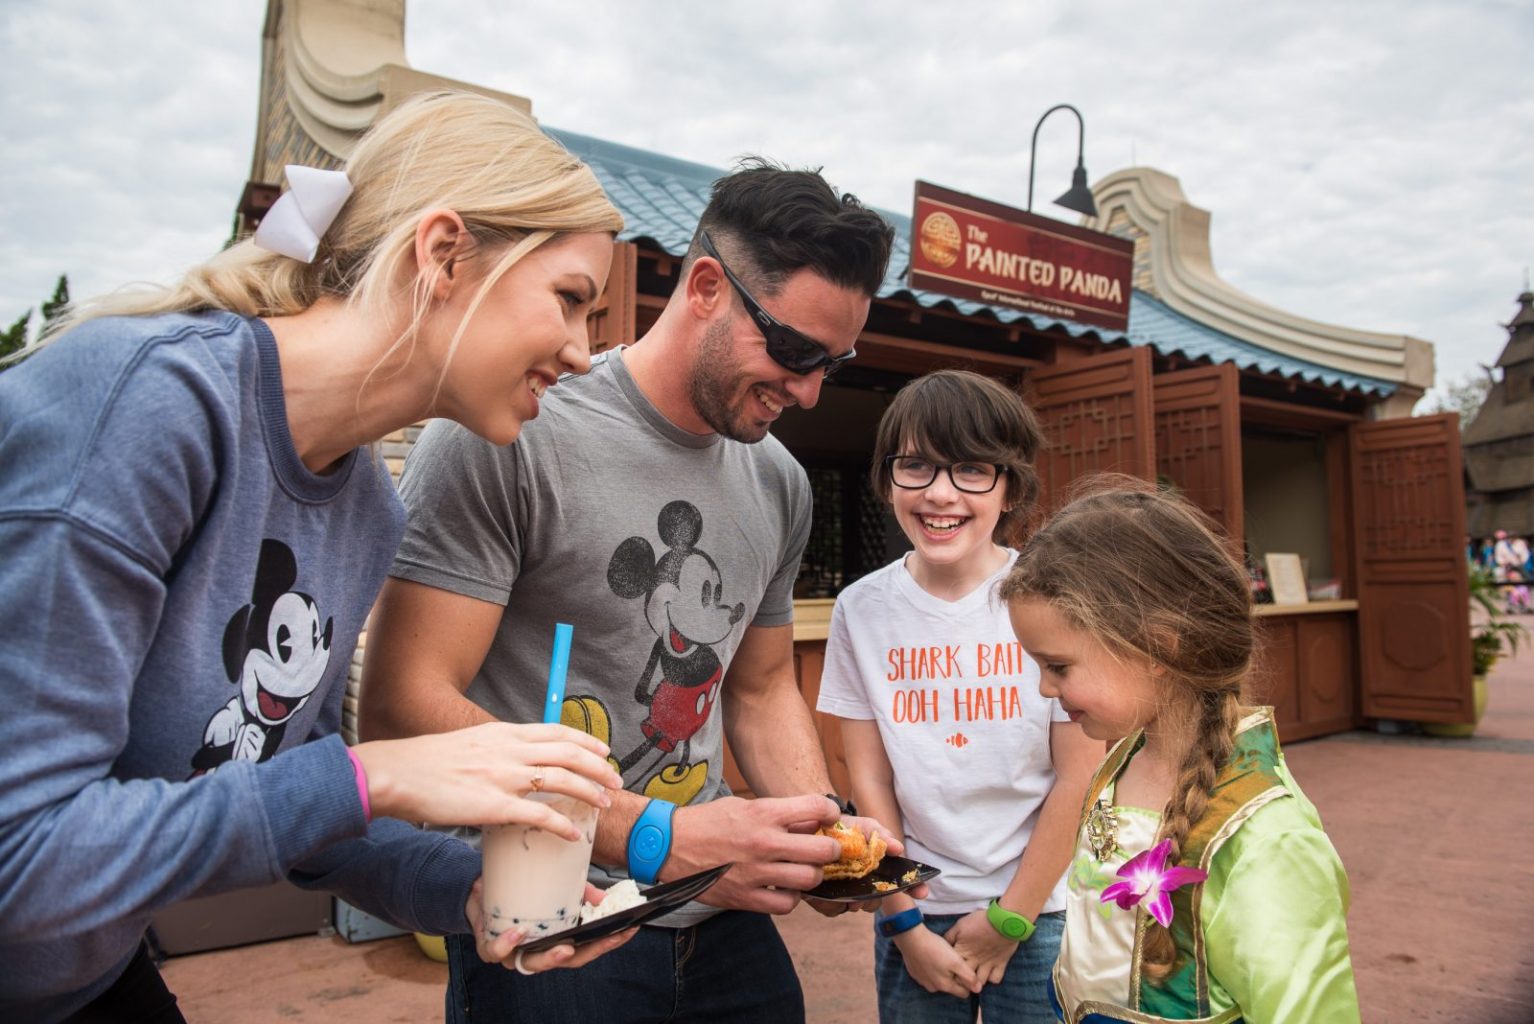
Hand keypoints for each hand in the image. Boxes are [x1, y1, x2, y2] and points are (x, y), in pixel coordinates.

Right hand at [355, 723, 622, 836]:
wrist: (398, 773)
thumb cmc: (428, 761)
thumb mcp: (471, 742)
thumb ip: (498, 747)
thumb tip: (517, 758)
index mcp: (504, 733)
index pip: (557, 731)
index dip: (586, 741)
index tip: (604, 750)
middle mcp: (509, 750)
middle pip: (568, 752)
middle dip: (598, 766)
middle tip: (614, 779)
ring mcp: (503, 777)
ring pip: (561, 779)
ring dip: (589, 791)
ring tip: (603, 803)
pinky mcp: (494, 806)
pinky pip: (539, 815)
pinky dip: (561, 824)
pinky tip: (573, 834)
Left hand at [467, 880, 635, 971]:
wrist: (482, 887)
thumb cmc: (520, 892)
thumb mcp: (554, 887)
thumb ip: (579, 892)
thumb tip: (603, 897)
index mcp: (555, 939)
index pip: (587, 948)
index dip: (608, 942)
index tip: (628, 930)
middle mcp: (537, 950)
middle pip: (566, 962)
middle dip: (589, 952)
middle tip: (604, 940)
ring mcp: (514, 952)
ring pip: (533, 965)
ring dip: (549, 958)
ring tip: (564, 947)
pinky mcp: (489, 946)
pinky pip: (497, 952)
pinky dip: (507, 945)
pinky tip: (518, 932)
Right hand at [666, 795, 841, 914]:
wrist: (668, 845)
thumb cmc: (707, 822)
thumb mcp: (743, 806)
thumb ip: (777, 815)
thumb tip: (810, 823)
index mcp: (763, 813)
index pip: (817, 808)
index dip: (831, 813)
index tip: (830, 819)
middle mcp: (764, 842)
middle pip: (823, 850)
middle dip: (830, 849)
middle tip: (825, 850)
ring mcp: (755, 872)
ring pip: (809, 880)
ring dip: (812, 876)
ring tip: (802, 871)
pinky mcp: (745, 897)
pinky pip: (786, 904)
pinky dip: (790, 898)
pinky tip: (783, 888)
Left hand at [802, 815, 923, 916]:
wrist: (806, 827)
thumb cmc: (839, 827)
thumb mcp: (860, 825)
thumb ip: (878, 834)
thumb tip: (897, 848)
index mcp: (875, 867)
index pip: (900, 881)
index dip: (914, 888)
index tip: (923, 892)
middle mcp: (862, 883)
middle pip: (877, 902)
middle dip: (874, 900)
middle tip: (866, 895)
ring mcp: (843, 892)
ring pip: (855, 908)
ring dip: (852, 902)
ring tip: (844, 890)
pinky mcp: (823, 898)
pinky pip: (831, 909)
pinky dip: (829, 903)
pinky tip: (822, 889)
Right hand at [892, 924, 978, 998]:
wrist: (911, 939)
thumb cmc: (935, 949)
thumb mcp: (956, 961)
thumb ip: (968, 977)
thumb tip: (978, 990)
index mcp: (945, 986)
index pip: (964, 993)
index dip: (968, 983)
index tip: (966, 969)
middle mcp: (934, 988)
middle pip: (951, 987)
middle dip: (955, 977)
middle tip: (954, 960)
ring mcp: (923, 981)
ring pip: (939, 981)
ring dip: (942, 972)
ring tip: (941, 957)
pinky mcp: (915, 974)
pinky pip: (928, 975)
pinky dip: (931, 968)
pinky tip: (930, 956)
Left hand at [945, 909, 1017, 991]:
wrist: (1002, 920)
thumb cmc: (979, 921)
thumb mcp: (960, 925)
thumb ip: (950, 936)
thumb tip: (944, 944)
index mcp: (963, 951)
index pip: (952, 967)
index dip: (950, 970)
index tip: (949, 970)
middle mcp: (974, 961)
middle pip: (964, 979)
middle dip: (962, 981)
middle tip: (961, 977)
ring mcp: (988, 964)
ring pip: (979, 982)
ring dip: (977, 982)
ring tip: (975, 979)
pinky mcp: (1001, 963)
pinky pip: (995, 979)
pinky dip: (992, 978)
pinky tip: (989, 974)